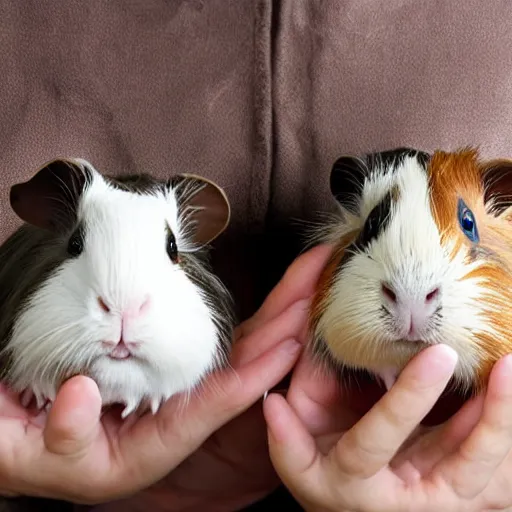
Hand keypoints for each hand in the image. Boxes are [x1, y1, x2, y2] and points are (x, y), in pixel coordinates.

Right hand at [0, 244, 330, 508]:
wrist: (12, 429)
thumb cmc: (23, 447)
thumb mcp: (36, 453)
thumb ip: (62, 435)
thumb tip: (81, 393)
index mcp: (155, 444)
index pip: (213, 406)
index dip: (253, 377)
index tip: (290, 347)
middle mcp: (174, 412)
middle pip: (240, 369)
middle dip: (282, 330)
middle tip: (318, 289)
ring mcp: (173, 382)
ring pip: (236, 348)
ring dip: (274, 315)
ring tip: (309, 280)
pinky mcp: (162, 359)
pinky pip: (213, 336)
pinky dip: (249, 318)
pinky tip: (278, 300)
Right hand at [263, 344, 511, 511]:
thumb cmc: (329, 479)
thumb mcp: (299, 460)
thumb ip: (286, 432)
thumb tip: (272, 403)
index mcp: (355, 484)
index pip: (379, 441)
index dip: (407, 400)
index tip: (435, 354)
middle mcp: (407, 503)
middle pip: (461, 467)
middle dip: (488, 417)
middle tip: (505, 364)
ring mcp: (444, 505)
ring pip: (493, 476)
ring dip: (509, 424)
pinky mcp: (470, 503)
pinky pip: (504, 480)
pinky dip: (511, 437)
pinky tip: (509, 390)